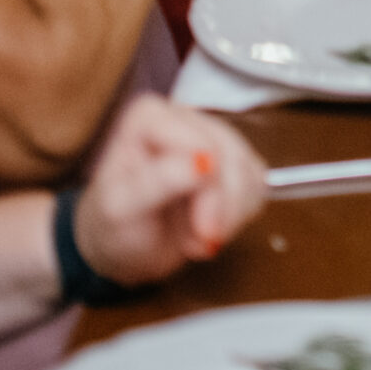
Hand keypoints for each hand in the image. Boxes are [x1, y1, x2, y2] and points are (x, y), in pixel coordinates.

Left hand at [70, 95, 266, 280]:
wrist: (122, 252)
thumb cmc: (113, 229)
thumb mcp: (122, 210)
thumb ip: (158, 181)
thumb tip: (205, 162)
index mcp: (150, 117)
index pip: (204, 144)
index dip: (211, 190)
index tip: (201, 233)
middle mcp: (184, 119)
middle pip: (232, 156)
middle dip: (222, 208)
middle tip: (200, 245)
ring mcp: (211, 138)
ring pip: (250, 170)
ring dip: (231, 215)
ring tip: (198, 237)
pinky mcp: (230, 164)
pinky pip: (257, 184)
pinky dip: (241, 214)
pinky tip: (213, 228)